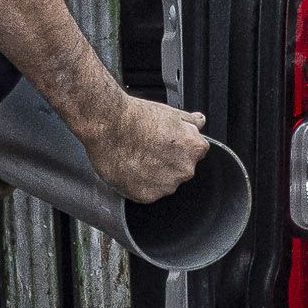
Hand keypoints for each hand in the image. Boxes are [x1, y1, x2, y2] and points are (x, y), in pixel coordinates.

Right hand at [78, 94, 211, 204]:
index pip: (195, 152)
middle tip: (148, 148)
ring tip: (136, 157)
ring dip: (154, 175)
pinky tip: (130, 168)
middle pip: (180, 170)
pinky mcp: (146, 195)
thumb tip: (199, 122)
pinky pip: (146, 193)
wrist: (108, 123)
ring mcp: (166, 185)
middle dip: (167, 162)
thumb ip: (190, 122)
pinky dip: (139, 184)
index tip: (165, 142)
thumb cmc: (136, 116)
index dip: (178, 146)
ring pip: (164, 183)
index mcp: (194, 148)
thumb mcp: (170, 111)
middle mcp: (184, 170)